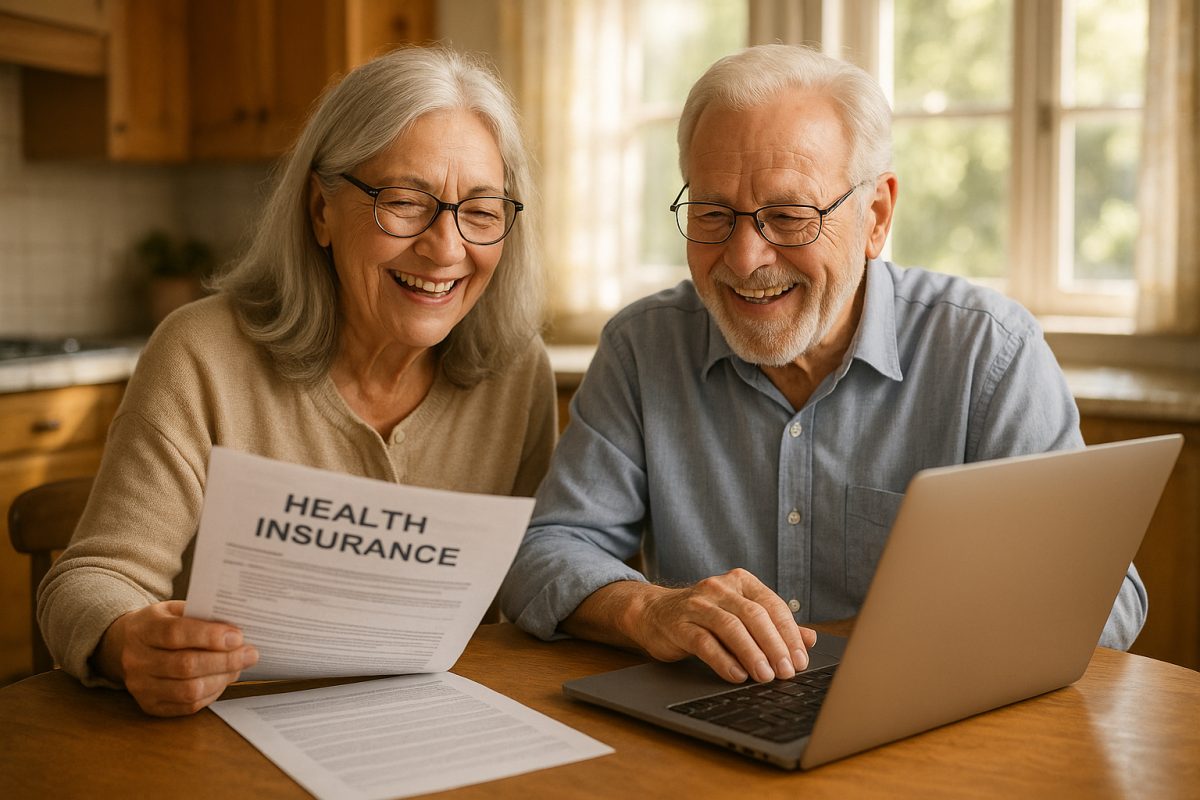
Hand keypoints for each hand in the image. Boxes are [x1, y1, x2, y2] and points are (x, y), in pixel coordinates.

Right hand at [93, 600, 258, 716]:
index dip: (209, 636)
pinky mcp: (149, 706)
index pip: (175, 634)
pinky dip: (212, 694)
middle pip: (185, 665)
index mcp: (143, 629)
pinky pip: (187, 706)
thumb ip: (201, 615)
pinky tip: (223, 680)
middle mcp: (137, 660)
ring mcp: (141, 686)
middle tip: (250, 654)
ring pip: (188, 690)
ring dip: (221, 679)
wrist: (125, 646)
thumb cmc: (161, 624)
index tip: (238, 636)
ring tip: (239, 667)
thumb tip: (237, 628)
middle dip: (224, 660)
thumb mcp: (174, 610)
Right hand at [568, 568, 817, 683]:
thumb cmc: (704, 617)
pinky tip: (737, 675)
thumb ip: (774, 626)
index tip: (800, 660)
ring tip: (766, 677)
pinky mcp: (679, 624)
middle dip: (774, 646)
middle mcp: (719, 588)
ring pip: (731, 627)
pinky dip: (724, 660)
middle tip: (787, 672)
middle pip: (754, 615)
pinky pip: (705, 642)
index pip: (772, 605)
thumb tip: (809, 639)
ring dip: (753, 654)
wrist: (653, 614)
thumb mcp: (740, 616)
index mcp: (740, 582)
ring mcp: (697, 604)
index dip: (789, 634)